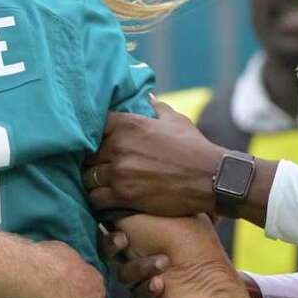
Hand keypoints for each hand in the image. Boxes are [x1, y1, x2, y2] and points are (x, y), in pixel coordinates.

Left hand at [84, 101, 229, 218]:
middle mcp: (118, 146)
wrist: (211, 178)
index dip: (92, 138)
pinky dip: (100, 201)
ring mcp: (119, 171)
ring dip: (94, 183)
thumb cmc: (194, 148)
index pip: (91, 127)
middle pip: (86, 155)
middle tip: (99, 168)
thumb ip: (156, 108)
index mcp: (128, 124)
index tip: (97, 146)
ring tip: (103, 185)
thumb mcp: (176, 121)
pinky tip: (108, 200)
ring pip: (88, 179)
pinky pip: (96, 199)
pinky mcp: (123, 195)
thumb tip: (147, 96)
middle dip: (91, 162)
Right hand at [102, 228, 261, 297]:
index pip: (113, 243)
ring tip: (161, 283)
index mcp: (143, 241)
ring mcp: (152, 289)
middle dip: (133, 267)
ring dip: (143, 286)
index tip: (123, 240)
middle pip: (118, 268)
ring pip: (129, 291)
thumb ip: (131, 214)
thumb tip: (112, 210)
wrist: (216, 279)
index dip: (111, 243)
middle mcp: (145, 264)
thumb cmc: (190, 242)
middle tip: (153, 263)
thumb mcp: (162, 219)